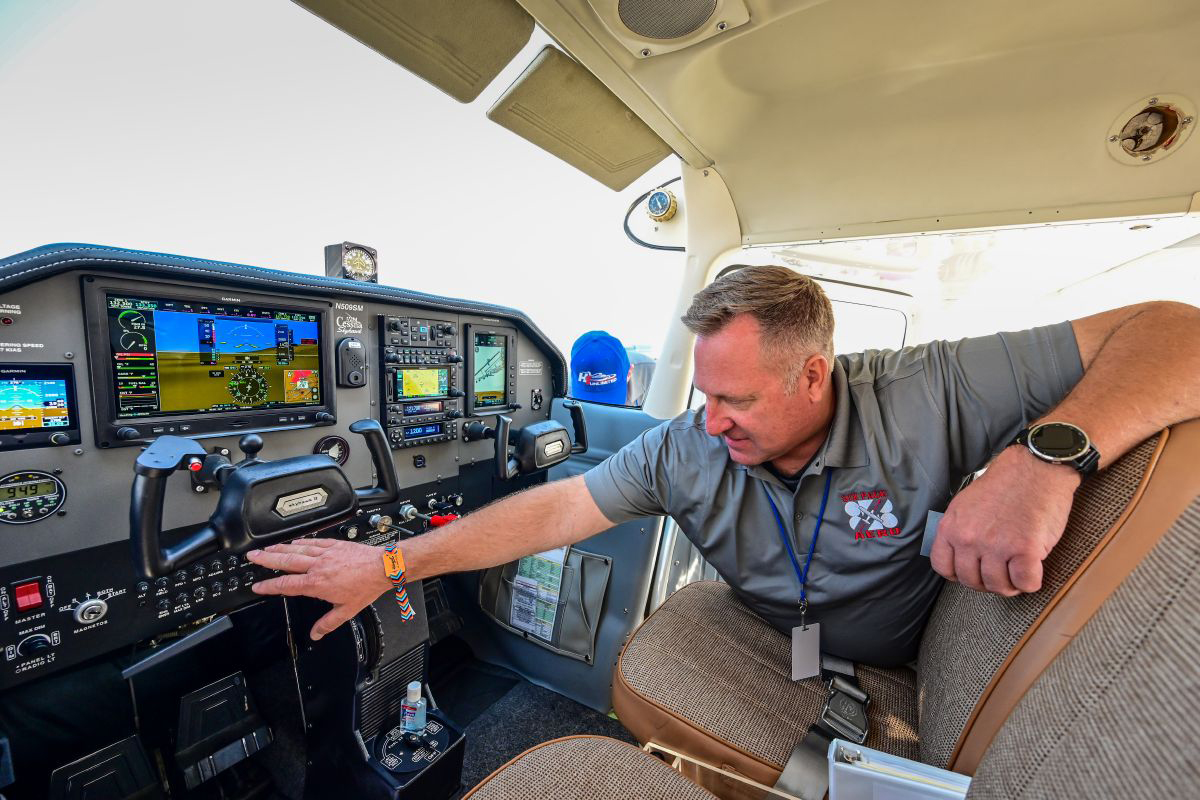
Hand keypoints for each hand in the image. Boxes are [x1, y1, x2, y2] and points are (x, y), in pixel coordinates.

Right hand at [247, 538, 392, 639]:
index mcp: (317, 583)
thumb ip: (328, 623)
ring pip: (297, 549)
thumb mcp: (346, 611)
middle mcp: (318, 566)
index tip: (258, 586)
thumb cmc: (366, 587)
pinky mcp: (334, 545)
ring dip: (279, 548)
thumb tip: (316, 634)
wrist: (382, 567)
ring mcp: (325, 553)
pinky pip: (313, 542)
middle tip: (252, 556)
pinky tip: (294, 542)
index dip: (270, 586)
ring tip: (266, 548)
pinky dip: (301, 542)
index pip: (287, 584)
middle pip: (286, 561)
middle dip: (266, 559)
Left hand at [931, 446, 1080, 595]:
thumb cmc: (1004, 485)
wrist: (1035, 469)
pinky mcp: (1025, 550)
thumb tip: (958, 558)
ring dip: (1011, 584)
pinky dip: (1031, 582)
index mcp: (951, 527)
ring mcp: (996, 545)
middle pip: (971, 581)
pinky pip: (1026, 584)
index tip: (973, 571)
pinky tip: (1033, 568)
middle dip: (987, 582)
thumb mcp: (964, 504)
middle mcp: (969, 538)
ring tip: (1017, 570)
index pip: (943, 567)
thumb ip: (958, 530)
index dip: (959, 575)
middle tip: (1001, 571)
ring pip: (999, 587)